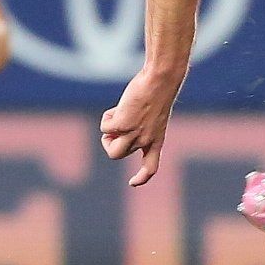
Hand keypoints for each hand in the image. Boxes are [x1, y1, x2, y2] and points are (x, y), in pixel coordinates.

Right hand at [100, 66, 181, 186]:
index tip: (132, 183)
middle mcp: (145, 140)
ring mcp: (134, 134)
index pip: (151, 167)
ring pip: (112, 150)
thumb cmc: (157, 90)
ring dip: (106, 137)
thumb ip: (138, 125)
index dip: (141, 177)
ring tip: (113, 119)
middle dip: (110, 144)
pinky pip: (105, 128)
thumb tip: (115, 129)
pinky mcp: (122, 124)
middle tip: (113, 128)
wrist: (160, 80)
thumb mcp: (151, 114)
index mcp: (157, 139)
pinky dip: (107, 117)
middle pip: (118, 155)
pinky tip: (118, 107)